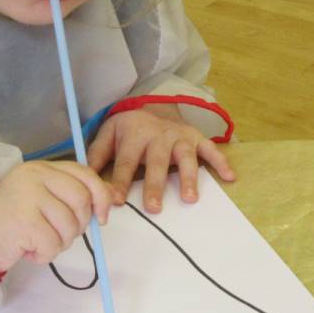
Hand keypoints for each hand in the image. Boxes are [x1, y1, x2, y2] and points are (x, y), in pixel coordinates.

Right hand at [0, 161, 111, 273]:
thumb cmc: (14, 218)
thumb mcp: (44, 197)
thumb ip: (71, 194)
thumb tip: (109, 200)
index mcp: (43, 167)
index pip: (84, 174)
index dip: (101, 196)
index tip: (102, 217)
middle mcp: (35, 176)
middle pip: (81, 200)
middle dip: (78, 225)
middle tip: (60, 234)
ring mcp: (29, 196)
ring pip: (69, 226)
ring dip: (60, 243)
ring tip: (40, 242)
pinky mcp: (24, 221)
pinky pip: (53, 244)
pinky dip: (45, 255)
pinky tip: (29, 250)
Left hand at [86, 105, 235, 213]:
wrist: (154, 104)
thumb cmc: (129, 128)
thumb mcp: (109, 134)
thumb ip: (97, 156)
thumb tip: (83, 178)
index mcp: (134, 134)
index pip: (126, 161)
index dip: (121, 181)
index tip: (116, 201)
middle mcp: (159, 135)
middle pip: (157, 162)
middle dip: (155, 185)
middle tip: (153, 208)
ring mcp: (180, 137)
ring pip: (186, 157)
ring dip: (188, 177)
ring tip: (189, 199)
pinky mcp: (197, 138)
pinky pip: (211, 150)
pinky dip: (221, 162)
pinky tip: (230, 177)